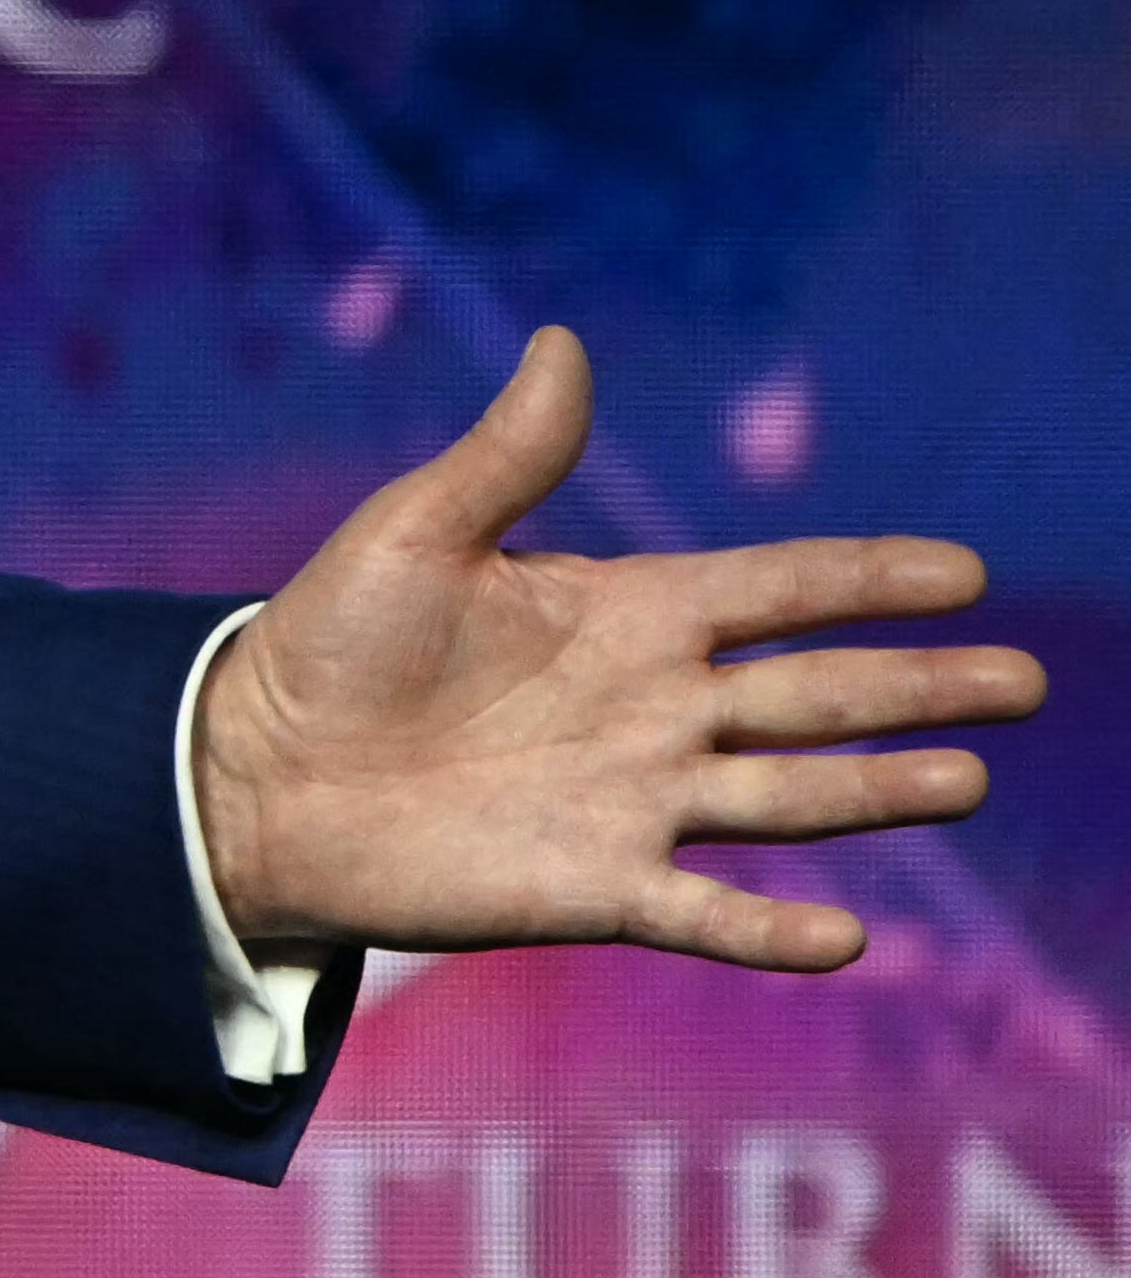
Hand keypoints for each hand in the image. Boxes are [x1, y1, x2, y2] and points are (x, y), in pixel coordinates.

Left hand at [201, 326, 1042, 972]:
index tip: (966, 571)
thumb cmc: (329, 642)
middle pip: (817, 693)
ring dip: (875, 790)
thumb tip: (561, 339)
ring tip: (967, 779)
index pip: (778, 589)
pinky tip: (844, 938)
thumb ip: (506, 455)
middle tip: (1023, 681)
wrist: (253, 768)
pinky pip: (700, 911)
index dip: (868, 579)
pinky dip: (766, 931)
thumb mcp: (415, 532)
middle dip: (918, 685)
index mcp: (625, 613)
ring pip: (787, 797)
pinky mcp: (590, 887)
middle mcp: (654, 707)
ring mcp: (633, 800)